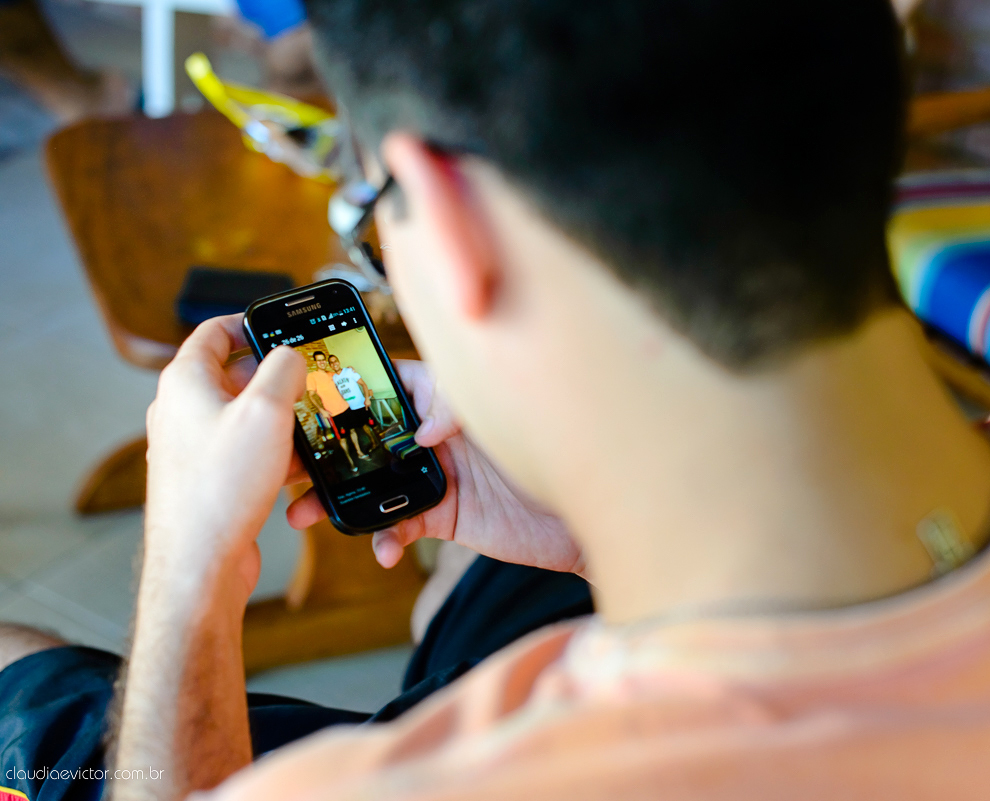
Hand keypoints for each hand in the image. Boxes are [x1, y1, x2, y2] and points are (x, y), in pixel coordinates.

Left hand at [144, 315, 307, 600]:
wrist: (201, 560)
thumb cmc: (221, 487)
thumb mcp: (266, 411)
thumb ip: (283, 370)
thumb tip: (290, 357)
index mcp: (185, 381)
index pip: (214, 331)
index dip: (250, 323)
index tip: (281, 327)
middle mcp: (183, 410)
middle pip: (235, 375)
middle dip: (277, 378)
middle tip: (310, 380)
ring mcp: (194, 445)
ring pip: (246, 417)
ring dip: (282, 419)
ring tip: (313, 425)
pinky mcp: (210, 477)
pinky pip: (247, 451)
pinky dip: (275, 452)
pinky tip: (303, 466)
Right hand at [287, 360, 585, 574]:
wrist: (591, 515)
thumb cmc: (564, 445)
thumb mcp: (510, 411)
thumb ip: (460, 409)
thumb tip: (421, 432)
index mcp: (443, 396)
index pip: (385, 380)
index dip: (344, 383)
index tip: (303, 393)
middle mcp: (434, 433)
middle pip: (365, 436)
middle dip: (322, 450)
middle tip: (284, 463)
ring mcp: (436, 475)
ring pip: (371, 484)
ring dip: (336, 500)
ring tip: (305, 514)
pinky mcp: (443, 516)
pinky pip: (398, 527)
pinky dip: (385, 539)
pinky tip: (386, 550)